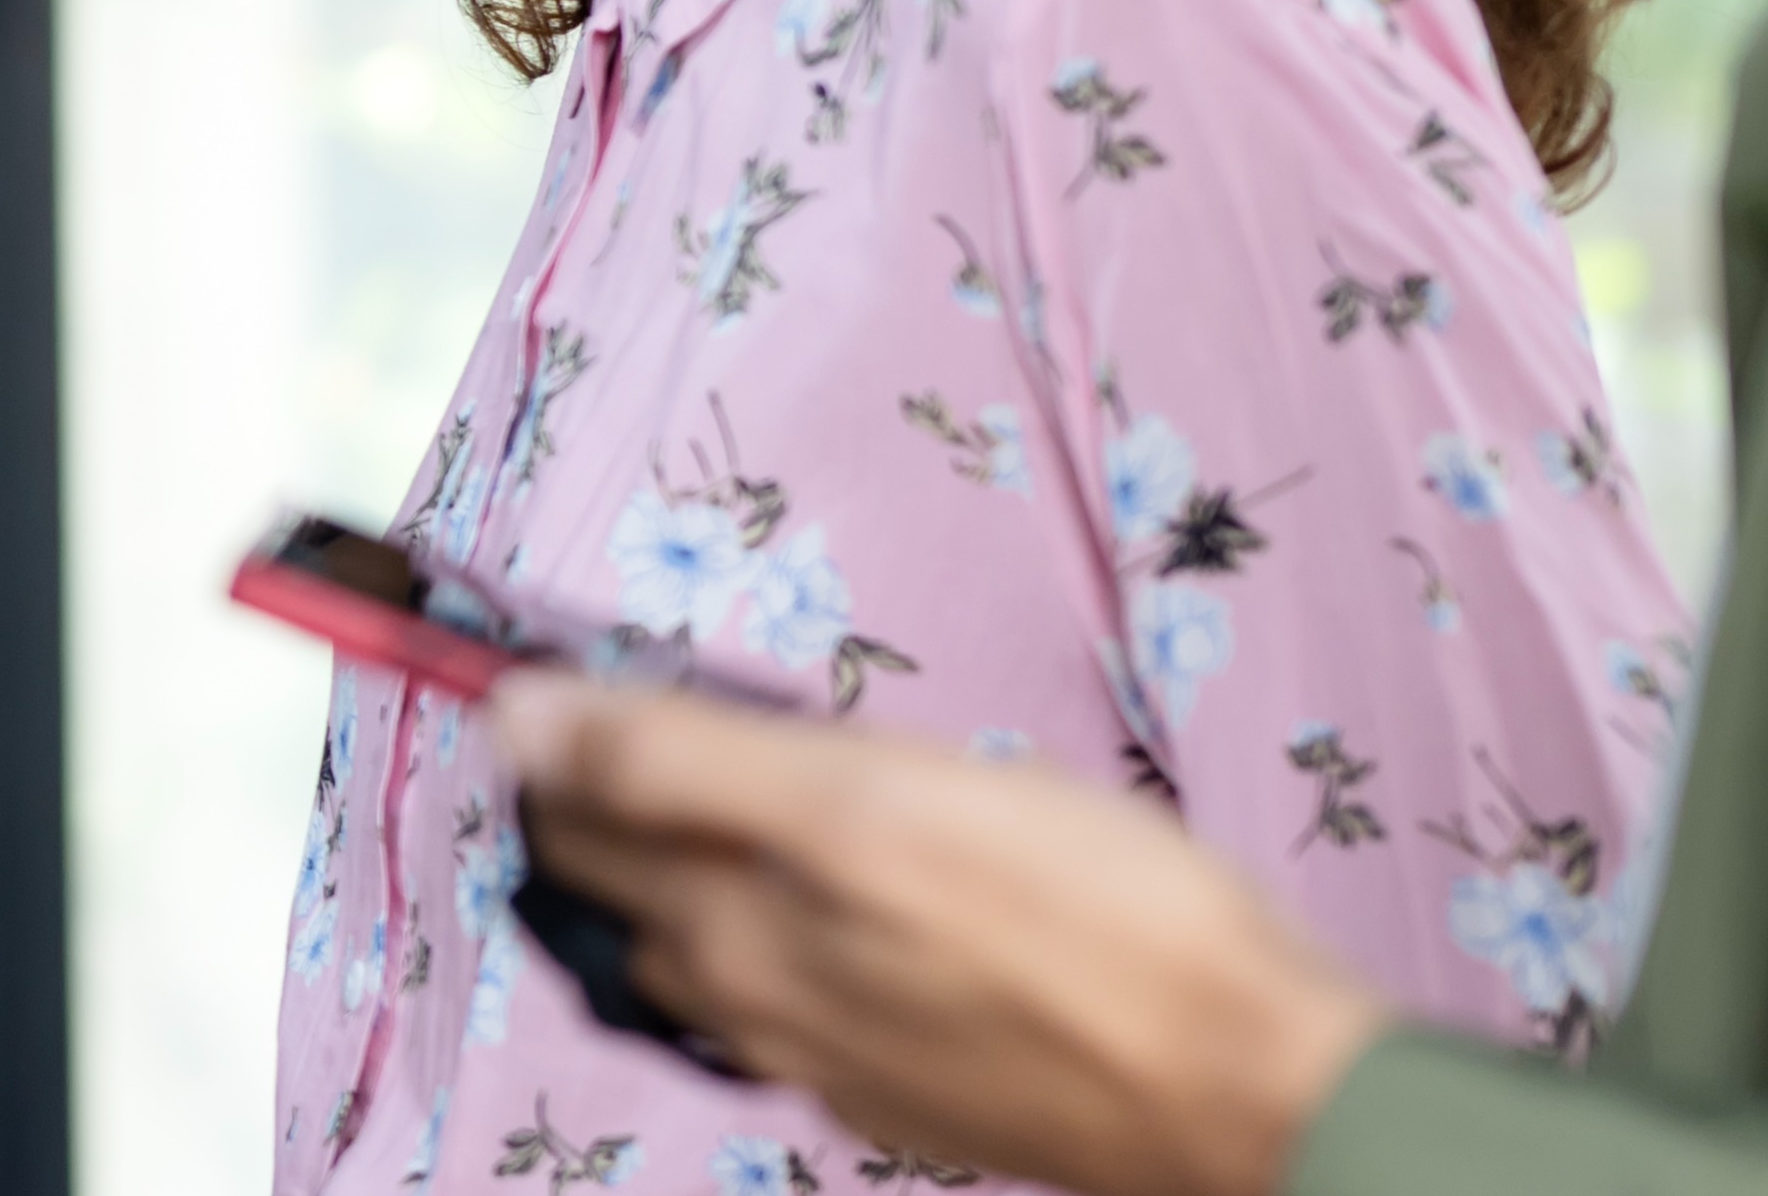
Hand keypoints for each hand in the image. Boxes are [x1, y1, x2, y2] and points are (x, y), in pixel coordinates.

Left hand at [490, 674, 1389, 1195]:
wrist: (1251, 1089)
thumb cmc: (1093, 924)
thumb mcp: (872, 799)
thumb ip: (680, 759)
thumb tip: (517, 716)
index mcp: (734, 927)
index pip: (575, 817)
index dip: (542, 736)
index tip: (522, 678)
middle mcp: (762, 1007)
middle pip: (624, 898)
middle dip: (587, 813)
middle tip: (588, 730)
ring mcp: (839, 1059)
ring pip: (705, 962)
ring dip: (668, 887)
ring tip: (677, 814)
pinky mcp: (916, 1087)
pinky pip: (795, 1010)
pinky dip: (766, 947)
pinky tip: (809, 917)